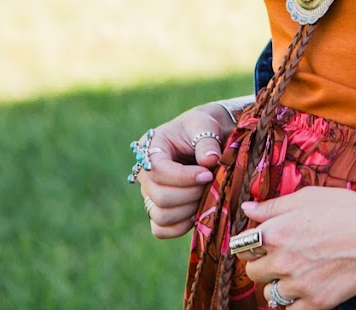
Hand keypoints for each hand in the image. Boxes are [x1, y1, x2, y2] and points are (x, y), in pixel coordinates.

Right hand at [136, 104, 232, 238]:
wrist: (205, 139)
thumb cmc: (202, 129)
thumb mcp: (205, 125)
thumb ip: (207, 140)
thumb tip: (210, 160)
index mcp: (150, 150)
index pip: (157, 171)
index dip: (184, 177)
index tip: (207, 174)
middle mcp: (145, 175)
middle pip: (159, 197)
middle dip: (190, 193)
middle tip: (210, 183)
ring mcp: (150, 194)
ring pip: (160, 216)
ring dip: (189, 210)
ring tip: (206, 195)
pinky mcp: (159, 210)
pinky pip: (161, 230)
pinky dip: (181, 227)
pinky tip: (198, 212)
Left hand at [241, 188, 355, 309]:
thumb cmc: (348, 209)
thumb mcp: (308, 197)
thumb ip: (273, 206)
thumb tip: (247, 210)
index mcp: (277, 233)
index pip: (242, 247)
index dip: (250, 244)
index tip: (259, 243)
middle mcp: (283, 261)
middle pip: (252, 273)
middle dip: (262, 264)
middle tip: (280, 256)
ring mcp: (300, 285)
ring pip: (269, 295)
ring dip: (277, 285)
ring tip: (295, 272)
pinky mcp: (318, 302)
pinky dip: (294, 303)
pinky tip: (304, 289)